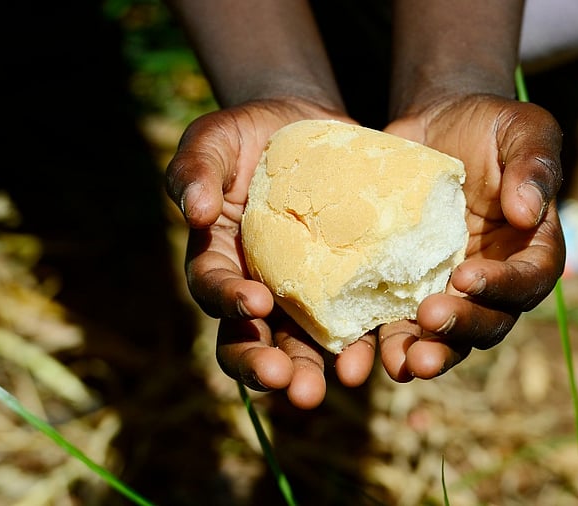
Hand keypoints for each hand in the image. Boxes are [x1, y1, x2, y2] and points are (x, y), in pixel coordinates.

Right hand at [166, 98, 376, 408]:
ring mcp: (302, 294)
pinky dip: (367, 341)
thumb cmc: (250, 134)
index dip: (229, 302)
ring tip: (340, 383)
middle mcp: (256, 289)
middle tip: (289, 383)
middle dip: (267, 366)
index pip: (214, 289)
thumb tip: (192, 210)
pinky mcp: (346, 286)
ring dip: (316, 369)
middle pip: (251, 340)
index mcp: (218, 259)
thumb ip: (195, 169)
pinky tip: (385, 353)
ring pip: (302, 345)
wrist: (307, 128)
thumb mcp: (214, 139)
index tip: (254, 304)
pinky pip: (354, 321)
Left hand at [379, 93, 565, 381]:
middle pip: (490, 320)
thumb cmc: (488, 124)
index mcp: (531, 247)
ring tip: (405, 364)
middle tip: (431, 323)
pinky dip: (388, 341)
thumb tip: (529, 213)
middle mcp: (495, 279)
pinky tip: (365, 354)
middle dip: (462, 330)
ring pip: (448, 336)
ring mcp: (451, 290)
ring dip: (428, 354)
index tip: (466, 277)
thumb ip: (534, 164)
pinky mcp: (409, 289)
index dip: (502, 286)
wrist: (434, 126)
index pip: (529, 279)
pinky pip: (401, 323)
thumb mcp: (522, 128)